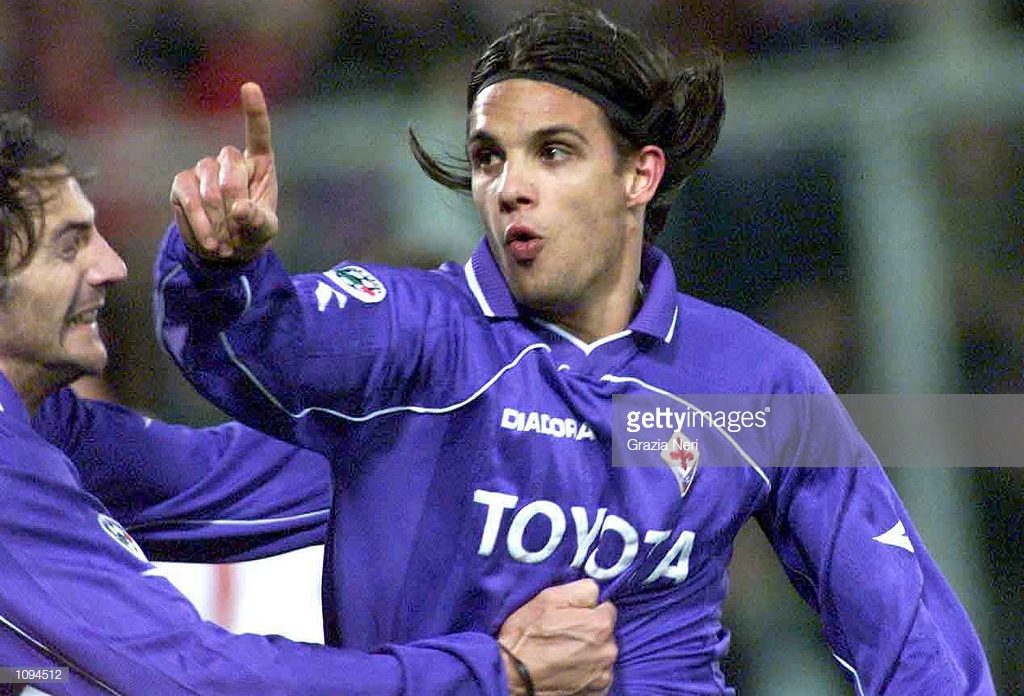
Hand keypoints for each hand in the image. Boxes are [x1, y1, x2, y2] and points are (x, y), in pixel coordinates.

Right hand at [170, 82, 278, 261]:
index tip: (249, 86)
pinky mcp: (182, 184)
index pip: (257, 133)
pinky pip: (187, 196)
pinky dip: (198, 220)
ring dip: (217, 217)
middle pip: (230, 166)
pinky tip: (209, 240)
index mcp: (259, 164)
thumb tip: (240, 209)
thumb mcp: (265, 232)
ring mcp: (204, 170)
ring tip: (226, 242)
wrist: (225, 251)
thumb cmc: (253, 233)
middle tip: (239, 231)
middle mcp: (230, 161)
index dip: (254, 111)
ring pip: (207, 183)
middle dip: (234, 201)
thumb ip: (259, 220)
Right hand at [497, 579, 616, 694]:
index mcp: (600, 625)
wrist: (510, 676)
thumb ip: (581, 590)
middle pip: (605, 634)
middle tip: (563, 636)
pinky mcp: (595, 693)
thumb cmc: (526, 636)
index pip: (606, 609)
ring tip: (562, 655)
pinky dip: (585, 673)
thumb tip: (595, 593)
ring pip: (601, 656)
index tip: (570, 617)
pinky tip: (565, 670)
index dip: (587, 611)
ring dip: (588, 654)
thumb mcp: (549, 598)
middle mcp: (608, 651)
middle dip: (589, 633)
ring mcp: (603, 676)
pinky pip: (596, 676)